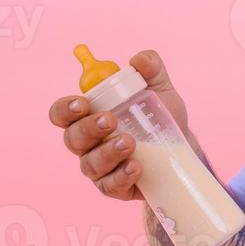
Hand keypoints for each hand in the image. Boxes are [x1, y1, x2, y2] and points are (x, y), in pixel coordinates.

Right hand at [47, 49, 189, 200]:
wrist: (182, 148)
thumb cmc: (159, 115)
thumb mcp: (159, 88)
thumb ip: (150, 68)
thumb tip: (139, 59)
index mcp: (89, 115)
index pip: (62, 113)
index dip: (65, 108)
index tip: (83, 103)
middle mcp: (87, 142)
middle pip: (72, 138)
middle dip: (89, 129)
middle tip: (111, 120)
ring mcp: (99, 167)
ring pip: (90, 164)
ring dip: (108, 153)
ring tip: (130, 143)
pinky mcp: (114, 186)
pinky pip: (109, 186)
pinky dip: (121, 176)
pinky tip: (136, 167)